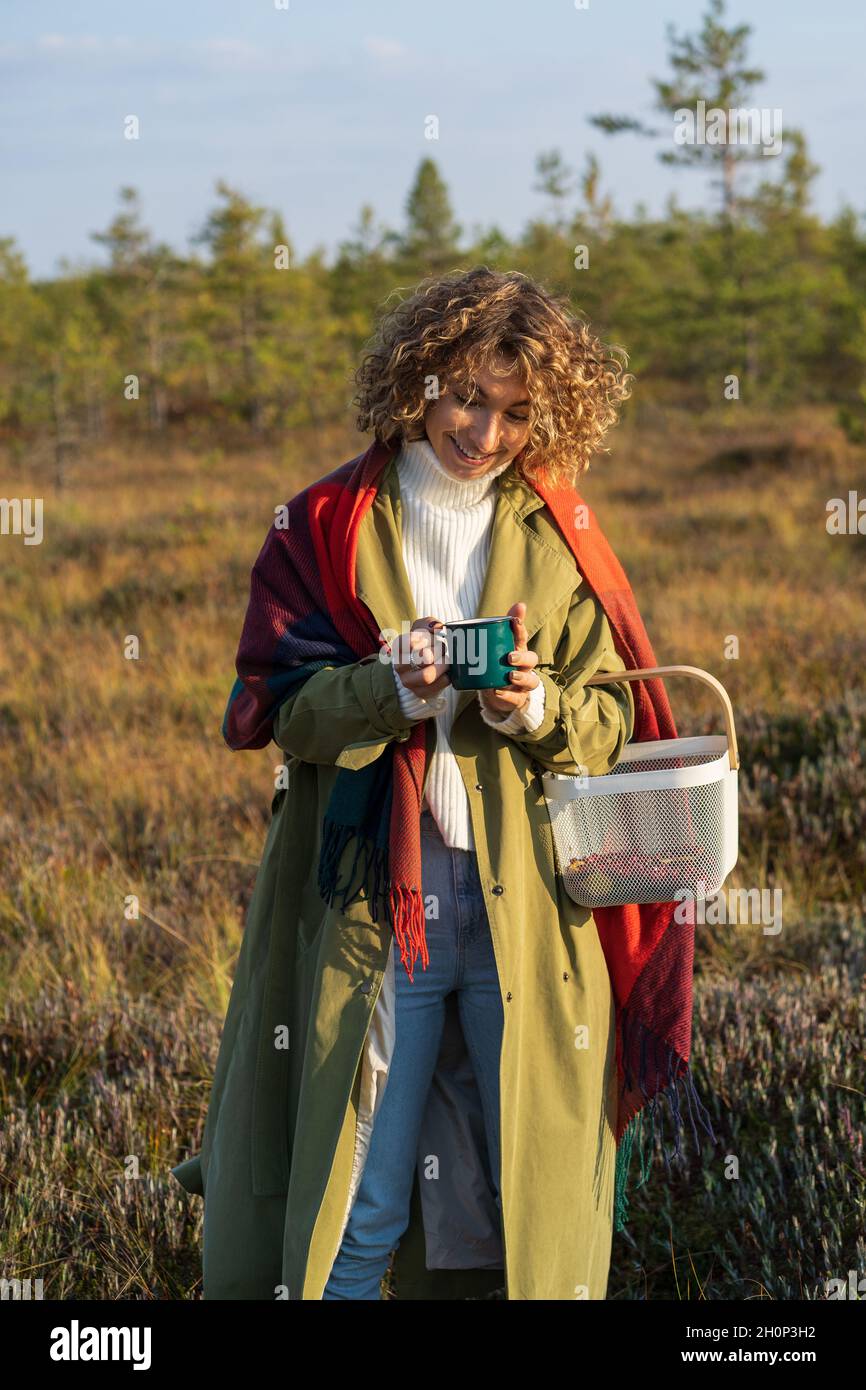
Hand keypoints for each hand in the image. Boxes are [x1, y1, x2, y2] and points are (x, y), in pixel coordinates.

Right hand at [391, 617, 450, 698]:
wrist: (429, 664)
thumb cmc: (427, 643)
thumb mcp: (426, 627)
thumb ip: (430, 623)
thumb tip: (436, 627)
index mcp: (399, 647)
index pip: (405, 643)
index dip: (421, 640)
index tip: (431, 637)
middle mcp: (400, 666)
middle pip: (419, 659)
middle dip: (436, 653)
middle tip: (443, 650)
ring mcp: (408, 681)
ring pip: (426, 676)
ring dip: (441, 667)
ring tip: (446, 662)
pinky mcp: (419, 693)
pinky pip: (434, 689)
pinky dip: (444, 680)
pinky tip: (446, 674)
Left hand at [477, 602, 539, 717]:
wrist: (496, 695)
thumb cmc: (494, 668)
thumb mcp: (488, 652)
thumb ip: (479, 638)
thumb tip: (461, 624)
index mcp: (517, 651)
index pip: (522, 638)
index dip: (520, 629)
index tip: (515, 621)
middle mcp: (524, 667)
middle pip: (531, 659)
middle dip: (522, 657)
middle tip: (509, 657)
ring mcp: (522, 684)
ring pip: (531, 680)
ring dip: (521, 677)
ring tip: (510, 676)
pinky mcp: (517, 699)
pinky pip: (516, 699)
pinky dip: (508, 695)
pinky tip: (497, 692)